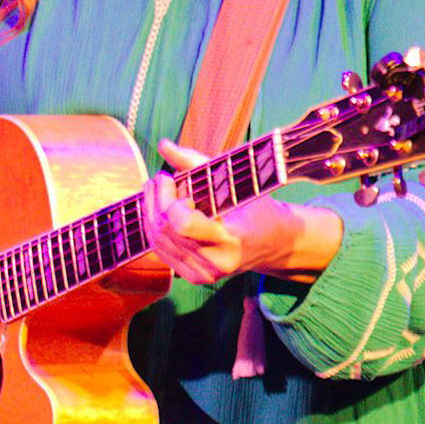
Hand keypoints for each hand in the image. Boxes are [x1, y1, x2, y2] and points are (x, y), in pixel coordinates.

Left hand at [143, 139, 342, 286]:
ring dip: (151, 212)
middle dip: (156, 199)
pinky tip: (160, 211)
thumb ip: (196, 162)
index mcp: (232, 240)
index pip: (183, 225)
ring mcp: (204, 275)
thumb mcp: (234, 182)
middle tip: (160, 178)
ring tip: (158, 190)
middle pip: (165, 231)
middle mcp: (216, 263)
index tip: (175, 181)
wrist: (273, 243)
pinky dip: (155, 228)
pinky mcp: (194, 279)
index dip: (171, 202)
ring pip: (157, 242)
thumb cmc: (256, 207)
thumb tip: (163, 145)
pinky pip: (161, 252)